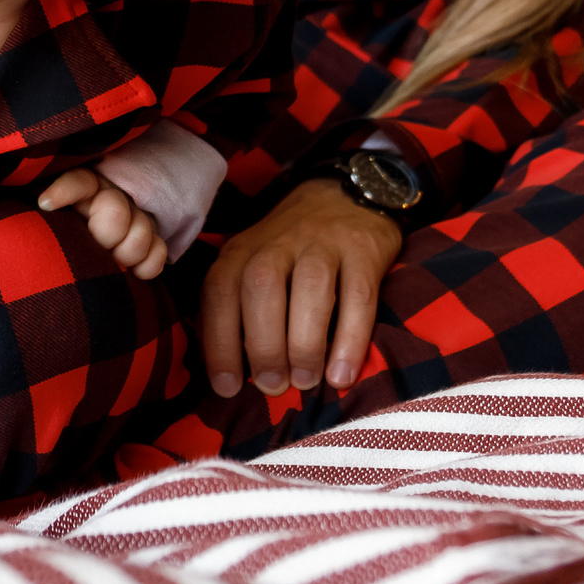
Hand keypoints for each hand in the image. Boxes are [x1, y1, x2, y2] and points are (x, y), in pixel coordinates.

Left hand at [38, 168, 169, 280]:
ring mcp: (132, 218)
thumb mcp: (44, 224)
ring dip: (125, 255)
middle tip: (93, 249)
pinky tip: (132, 273)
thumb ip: (39, 221)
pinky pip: (157, 251)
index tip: (44, 204)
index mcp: (81, 189)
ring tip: (110, 264)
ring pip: (141, 232)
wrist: (77, 266)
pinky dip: (146, 266)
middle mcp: (108, 198)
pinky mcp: (150, 240)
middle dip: (105, 236)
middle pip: (115, 212)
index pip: (77, 181)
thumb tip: (37, 211)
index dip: (64, 190)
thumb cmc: (52, 240)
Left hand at [200, 178, 402, 397]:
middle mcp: (277, 244)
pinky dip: (350, 339)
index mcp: (241, 252)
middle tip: (274, 386)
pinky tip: (342, 374)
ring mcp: (322, 244)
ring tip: (306, 381)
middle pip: (262, 290)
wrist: (345, 195)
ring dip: (305, 343)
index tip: (229, 388)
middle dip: (264, 346)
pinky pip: (358, 296)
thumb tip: (232, 376)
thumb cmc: (289, 250)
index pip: (220, 293)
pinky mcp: (363, 251)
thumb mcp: (252, 264)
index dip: (220, 342)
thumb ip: (239, 309)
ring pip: (311, 289)